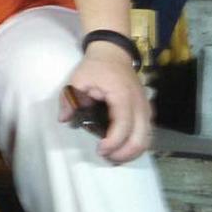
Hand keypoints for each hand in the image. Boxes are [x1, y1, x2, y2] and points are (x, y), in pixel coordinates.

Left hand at [61, 41, 151, 162]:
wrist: (113, 52)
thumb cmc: (95, 67)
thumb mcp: (77, 79)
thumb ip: (69, 100)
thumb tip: (64, 120)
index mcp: (122, 96)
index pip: (123, 126)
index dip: (113, 142)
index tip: (100, 150)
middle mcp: (139, 104)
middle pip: (141, 137)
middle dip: (125, 153)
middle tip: (107, 158)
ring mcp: (146, 107)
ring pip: (147, 138)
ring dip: (132, 152)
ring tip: (114, 157)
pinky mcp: (146, 109)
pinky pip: (147, 132)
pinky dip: (137, 144)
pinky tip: (123, 149)